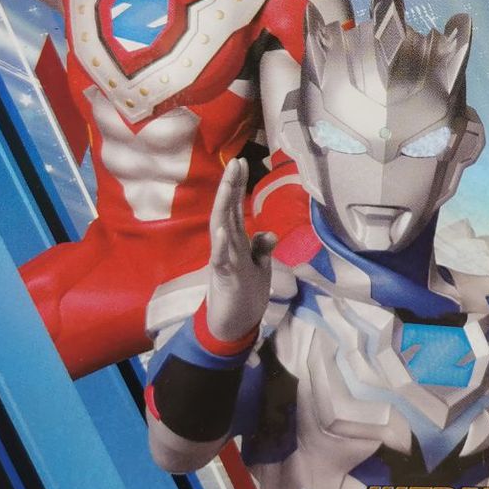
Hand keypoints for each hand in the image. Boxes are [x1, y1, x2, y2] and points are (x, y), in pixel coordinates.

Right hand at [204, 160, 275, 345]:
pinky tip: (222, 230)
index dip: (236, 186)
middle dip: (230, 187)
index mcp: (235, 242)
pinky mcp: (224, 278)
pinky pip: (221, 259)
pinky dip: (221, 245)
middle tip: (236, 162)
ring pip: (221, 229)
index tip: (241, 163)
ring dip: (224, 206)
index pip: (234, 208)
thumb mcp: (258, 268)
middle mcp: (226, 246)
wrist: (233, 325)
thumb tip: (268, 232)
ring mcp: (223, 260)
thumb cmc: (244, 294)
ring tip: (227, 184)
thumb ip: (261, 249)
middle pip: (226, 211)